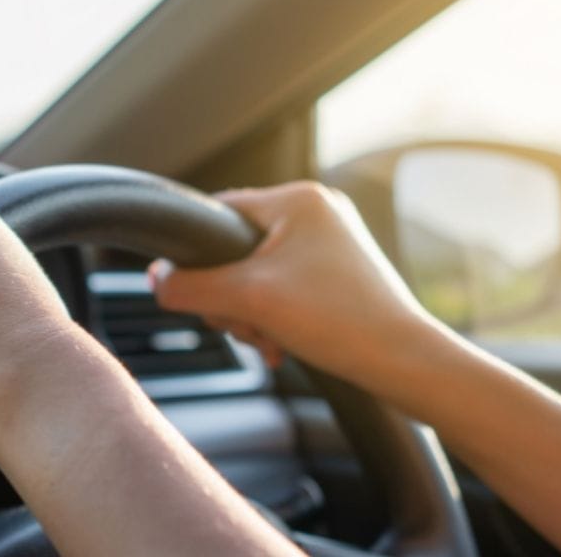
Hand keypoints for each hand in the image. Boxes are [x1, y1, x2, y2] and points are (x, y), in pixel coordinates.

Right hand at [151, 181, 434, 381]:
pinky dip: (275, 317)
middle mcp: (318, 212)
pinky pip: (285, 288)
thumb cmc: (337, 320)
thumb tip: (155, 279)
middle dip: (231, 297)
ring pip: (258, 275)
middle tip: (245, 326)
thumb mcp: (248, 300)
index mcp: (298, 199)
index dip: (199, 256)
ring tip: (268, 340)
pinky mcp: (340, 274)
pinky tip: (280, 346)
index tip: (200, 292)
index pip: (219, 213)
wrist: (404, 362)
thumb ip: (190, 286)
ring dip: (252, 313)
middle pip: (236, 250)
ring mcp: (332, 243)